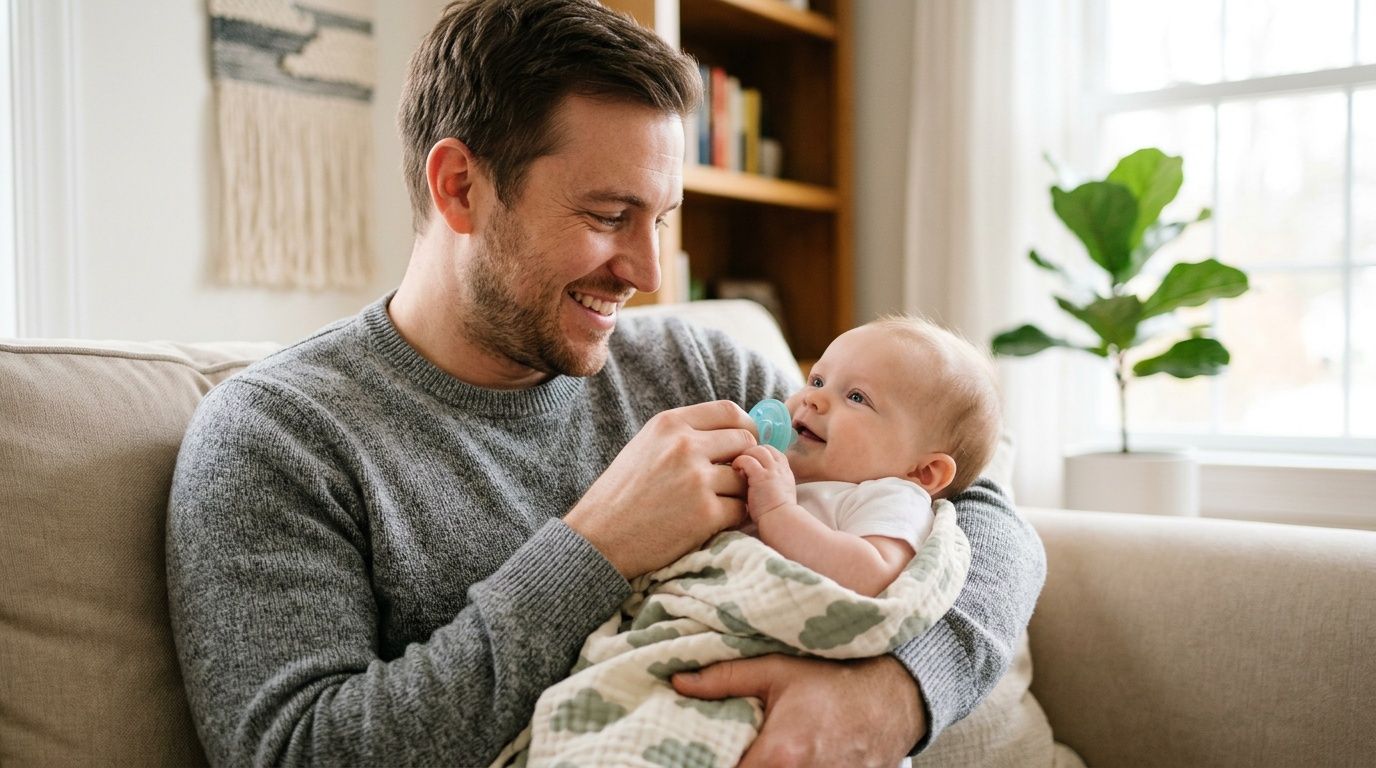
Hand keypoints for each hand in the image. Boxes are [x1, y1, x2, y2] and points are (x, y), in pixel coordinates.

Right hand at [565, 400, 756, 577]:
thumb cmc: (620, 495)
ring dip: (738, 493)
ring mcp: (697, 480)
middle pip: (745, 442)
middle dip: (745, 461)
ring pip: (745, 479)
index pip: (728, 410)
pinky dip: (731, 517)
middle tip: (733, 479)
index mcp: (669, 424)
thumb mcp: (645, 446)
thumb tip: (730, 432)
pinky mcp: (705, 514)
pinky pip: (740, 509)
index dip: (745, 426)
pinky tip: (711, 522)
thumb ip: (683, 435)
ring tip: (715, 503)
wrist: (598, 538)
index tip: (746, 441)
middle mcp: (685, 446)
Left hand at [672, 655, 924, 766]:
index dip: (711, 765)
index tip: (704, 755)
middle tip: (729, 751)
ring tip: (761, 754)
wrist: (894, 694)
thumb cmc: (834, 679)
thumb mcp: (775, 670)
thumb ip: (723, 679)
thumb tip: (677, 682)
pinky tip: (782, 760)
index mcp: (779, 756)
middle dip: (738, 767)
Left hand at [731, 445, 796, 520]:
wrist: (781, 522)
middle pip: (763, 448)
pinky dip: (738, 463)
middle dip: (749, 453)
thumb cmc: (776, 514)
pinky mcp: (760, 476)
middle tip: (740, 465)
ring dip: (743, 456)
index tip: (749, 465)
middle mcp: (780, 467)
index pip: (771, 451)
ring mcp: (771, 470)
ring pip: (755, 450)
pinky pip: (746, 460)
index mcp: (785, 471)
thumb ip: (769, 482)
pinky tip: (735, 473)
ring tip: (737, 468)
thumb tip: (750, 476)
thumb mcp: (778, 492)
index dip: (758, 454)